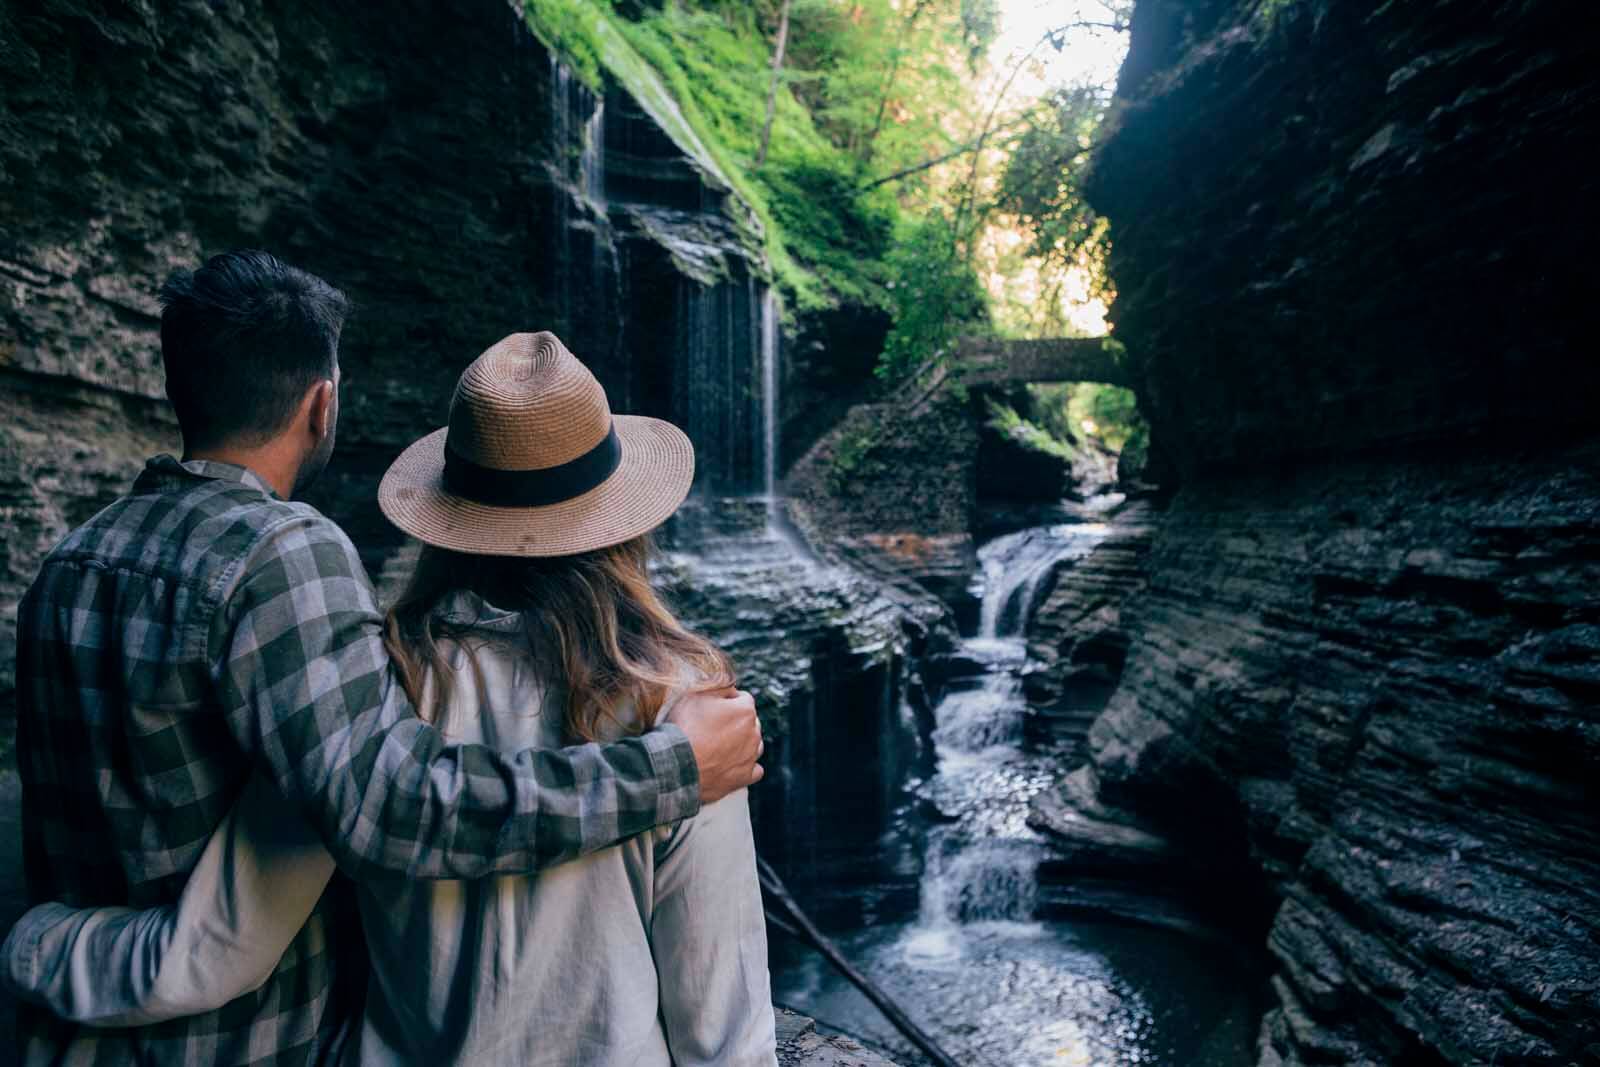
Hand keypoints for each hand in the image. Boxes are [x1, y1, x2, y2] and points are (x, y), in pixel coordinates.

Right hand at [669, 688, 763, 803]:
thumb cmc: (684, 727)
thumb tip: (729, 688)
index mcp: (745, 710)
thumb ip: (717, 688)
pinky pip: (755, 769)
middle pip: (750, 722)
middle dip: (736, 722)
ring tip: (722, 746)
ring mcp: (750, 756)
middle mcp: (754, 733)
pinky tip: (733, 764)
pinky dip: (746, 766)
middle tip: (713, 727)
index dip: (727, 700)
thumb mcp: (695, 695)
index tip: (712, 707)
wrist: (676, 764)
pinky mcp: (744, 777)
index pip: (743, 698)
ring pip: (755, 745)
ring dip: (743, 743)